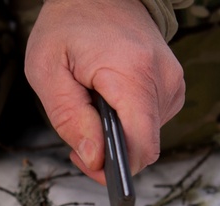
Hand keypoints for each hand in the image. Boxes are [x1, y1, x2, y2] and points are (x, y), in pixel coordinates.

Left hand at [24, 0, 184, 181]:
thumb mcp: (47, 70)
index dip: (115, 168)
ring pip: (147, 138)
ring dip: (118, 136)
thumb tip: (95, 159)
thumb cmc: (68, 24)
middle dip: (110, 153)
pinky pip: (151, 123)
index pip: (141, 147)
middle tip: (79, 135)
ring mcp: (172, 82)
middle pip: (143, 147)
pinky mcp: (172, 85)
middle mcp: (163, 80)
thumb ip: (69, 119)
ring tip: (92, 108)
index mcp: (134, 76)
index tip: (87, 161)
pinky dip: (129, 123)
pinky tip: (109, 103)